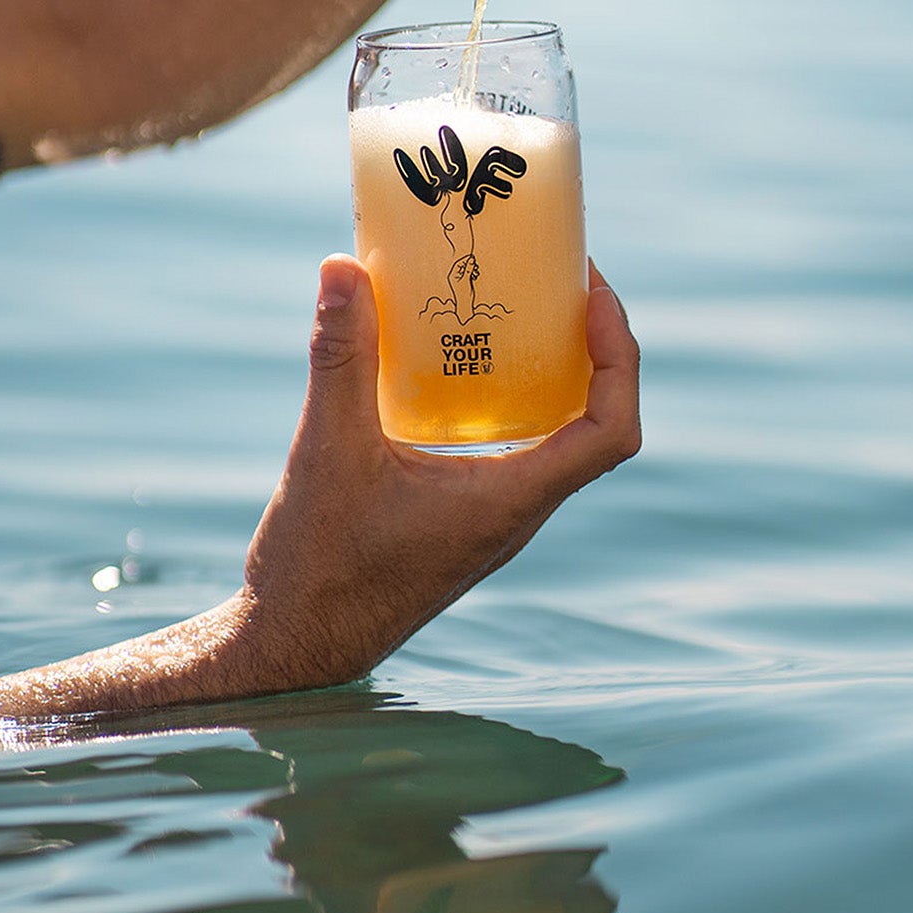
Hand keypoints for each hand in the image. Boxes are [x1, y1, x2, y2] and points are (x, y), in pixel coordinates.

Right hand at [238, 254, 640, 691]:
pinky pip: (518, 450)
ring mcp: (494, 519)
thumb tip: (340, 268)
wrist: (292, 643)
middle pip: (595, 424)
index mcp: (508, 502)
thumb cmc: (317, 564)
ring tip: (522, 307)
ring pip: (559, 438)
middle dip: (593, 347)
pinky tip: (462, 363)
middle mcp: (517, 512)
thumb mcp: (327, 449)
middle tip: (559, 280)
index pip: (610, 431)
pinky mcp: (466, 518)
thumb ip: (340, 358)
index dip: (619, 357)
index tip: (594, 294)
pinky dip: (513, 399)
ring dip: (557, 372)